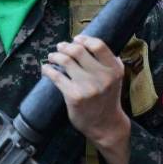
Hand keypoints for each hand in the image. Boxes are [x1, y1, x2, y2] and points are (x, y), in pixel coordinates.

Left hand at [43, 34, 130, 163]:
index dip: (84, 39)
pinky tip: (46, 69)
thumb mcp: (117, 78)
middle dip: (66, 46)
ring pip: (66, 61)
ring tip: (52, 57)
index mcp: (114, 69)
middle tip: (60, 47)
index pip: (98, 45)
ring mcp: (88, 87)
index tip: (76, 39)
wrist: (105, 124)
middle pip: (78, 51)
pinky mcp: (74, 96)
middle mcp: (102, 77)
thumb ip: (111, 61)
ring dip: (55, 56)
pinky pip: (57, 77)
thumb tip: (92, 43)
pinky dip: (48, 70)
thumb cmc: (108, 98)